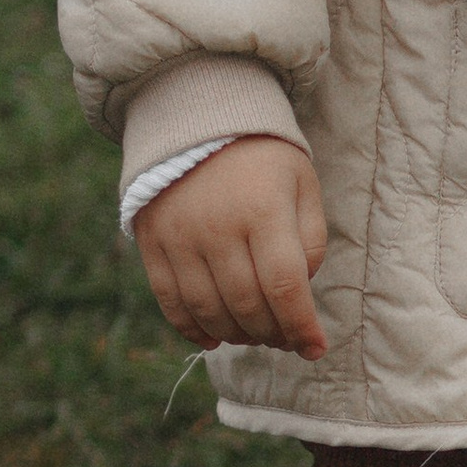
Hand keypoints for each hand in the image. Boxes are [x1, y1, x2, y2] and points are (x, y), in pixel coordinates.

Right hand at [133, 136, 328, 358]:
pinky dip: (191, 329)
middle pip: (247, 305)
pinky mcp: (151, 241)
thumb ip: (309, 241)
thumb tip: (297, 295)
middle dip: (273, 334)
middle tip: (286, 340)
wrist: (197, 118)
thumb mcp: (302, 185)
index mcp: (263, 210)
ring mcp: (179, 236)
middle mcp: (217, 226)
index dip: (301, 326)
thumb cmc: (263, 158)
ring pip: (208, 310)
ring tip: (255, 335)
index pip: (284, 286)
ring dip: (237, 335)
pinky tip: (213, 339)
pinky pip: (169, 301)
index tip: (315, 348)